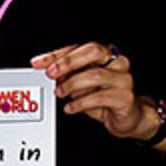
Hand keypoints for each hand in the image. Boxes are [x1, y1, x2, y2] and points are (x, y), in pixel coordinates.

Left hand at [31, 43, 157, 139]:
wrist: (127, 117)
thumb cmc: (103, 97)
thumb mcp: (81, 85)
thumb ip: (67, 75)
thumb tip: (48, 71)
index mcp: (104, 54)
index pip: (78, 48)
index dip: (56, 55)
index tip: (38, 63)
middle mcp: (117, 61)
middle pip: (92, 52)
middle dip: (67, 62)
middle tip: (51, 74)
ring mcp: (124, 79)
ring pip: (95, 74)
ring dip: (72, 84)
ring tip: (60, 93)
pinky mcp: (126, 97)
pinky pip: (100, 97)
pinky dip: (81, 103)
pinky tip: (70, 107)